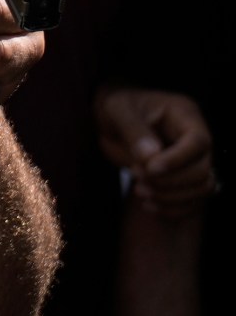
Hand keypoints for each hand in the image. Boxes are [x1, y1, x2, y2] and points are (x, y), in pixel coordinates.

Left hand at [99, 87, 216, 216]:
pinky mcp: (186, 177)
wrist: (112, 119)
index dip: (177, 159)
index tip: (149, 168)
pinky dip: (174, 208)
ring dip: (172, 197)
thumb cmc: (116, 107)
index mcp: (185, 115)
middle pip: (203, 168)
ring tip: (140, 192)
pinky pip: (194, 200)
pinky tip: (148, 206)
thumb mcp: (116, 109)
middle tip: (137, 180)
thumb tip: (150, 157)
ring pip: (203, 186)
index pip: (198, 142)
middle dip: (170, 181)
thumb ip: (133, 129)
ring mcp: (195, 159)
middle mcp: (196, 139)